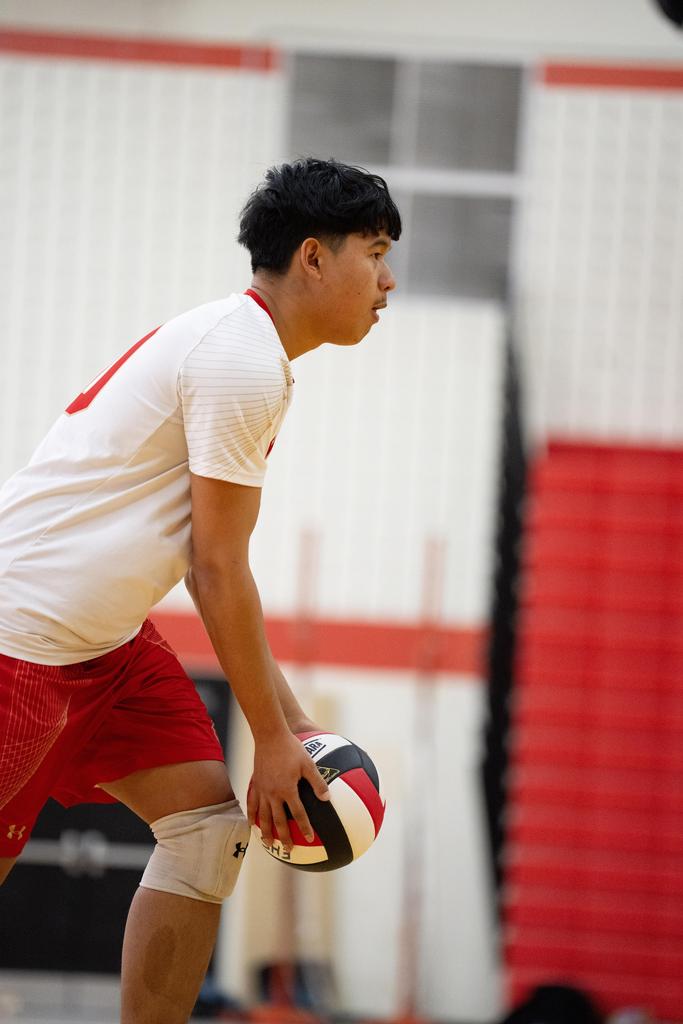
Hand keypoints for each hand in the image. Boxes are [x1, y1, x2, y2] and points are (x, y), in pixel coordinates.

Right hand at [247, 729, 329, 849]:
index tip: (309, 838)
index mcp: (288, 789)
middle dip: (284, 837)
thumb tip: (327, 799)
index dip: (304, 827)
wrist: (270, 736)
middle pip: (278, 821)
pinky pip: (252, 803)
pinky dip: (251, 815)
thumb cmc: (292, 748)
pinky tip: (251, 823)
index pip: (298, 814)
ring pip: (263, 816)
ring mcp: (262, 790)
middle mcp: (273, 793)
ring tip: (267, 843)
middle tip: (288, 850)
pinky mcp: (255, 784)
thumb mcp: (309, 764)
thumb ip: (317, 782)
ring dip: (266, 831)